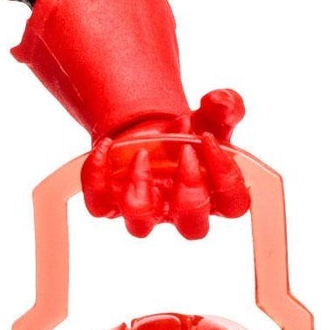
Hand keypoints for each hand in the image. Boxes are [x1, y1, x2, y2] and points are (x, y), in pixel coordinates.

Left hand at [82, 89, 250, 239]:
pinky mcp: (109, 203)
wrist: (150, 130)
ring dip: (141, 187)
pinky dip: (96, 176)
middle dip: (190, 188)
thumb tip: (221, 102)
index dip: (226, 175)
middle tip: (184, 150)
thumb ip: (225, 107)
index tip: (209, 139)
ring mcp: (145, 211)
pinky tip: (105, 145)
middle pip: (193, 228)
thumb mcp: (210, 116)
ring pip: (139, 226)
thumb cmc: (188, 133)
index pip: (233, 204)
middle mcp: (180, 212)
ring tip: (141, 153)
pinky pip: (97, 205)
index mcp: (215, 197)